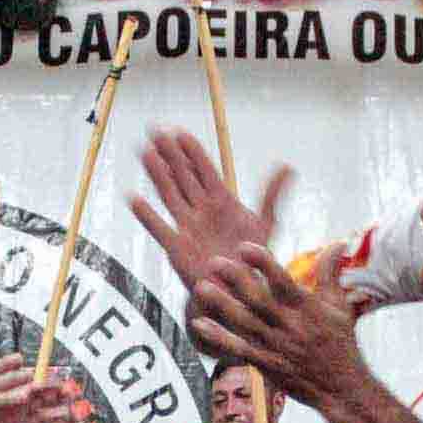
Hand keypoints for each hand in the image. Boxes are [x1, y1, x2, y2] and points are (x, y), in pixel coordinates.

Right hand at [130, 129, 291, 302]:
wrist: (237, 290)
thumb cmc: (250, 258)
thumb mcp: (266, 223)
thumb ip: (272, 194)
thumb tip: (288, 166)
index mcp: (221, 201)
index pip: (204, 170)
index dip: (192, 151)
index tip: (179, 132)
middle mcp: (201, 211)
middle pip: (183, 177)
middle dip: (170, 155)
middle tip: (156, 132)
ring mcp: (187, 228)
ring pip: (170, 196)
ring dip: (157, 175)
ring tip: (145, 153)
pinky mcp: (177, 249)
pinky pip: (159, 229)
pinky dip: (147, 216)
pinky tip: (134, 199)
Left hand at [189, 243, 372, 414]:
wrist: (341, 388)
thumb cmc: (341, 344)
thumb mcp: (340, 306)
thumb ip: (331, 274)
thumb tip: (336, 243)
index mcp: (306, 308)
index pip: (282, 281)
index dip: (263, 263)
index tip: (244, 247)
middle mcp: (289, 325)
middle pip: (258, 300)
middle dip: (236, 280)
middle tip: (214, 262)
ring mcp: (275, 346)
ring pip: (244, 322)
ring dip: (222, 304)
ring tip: (202, 287)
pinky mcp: (266, 364)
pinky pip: (238, 348)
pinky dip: (218, 337)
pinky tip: (199, 324)